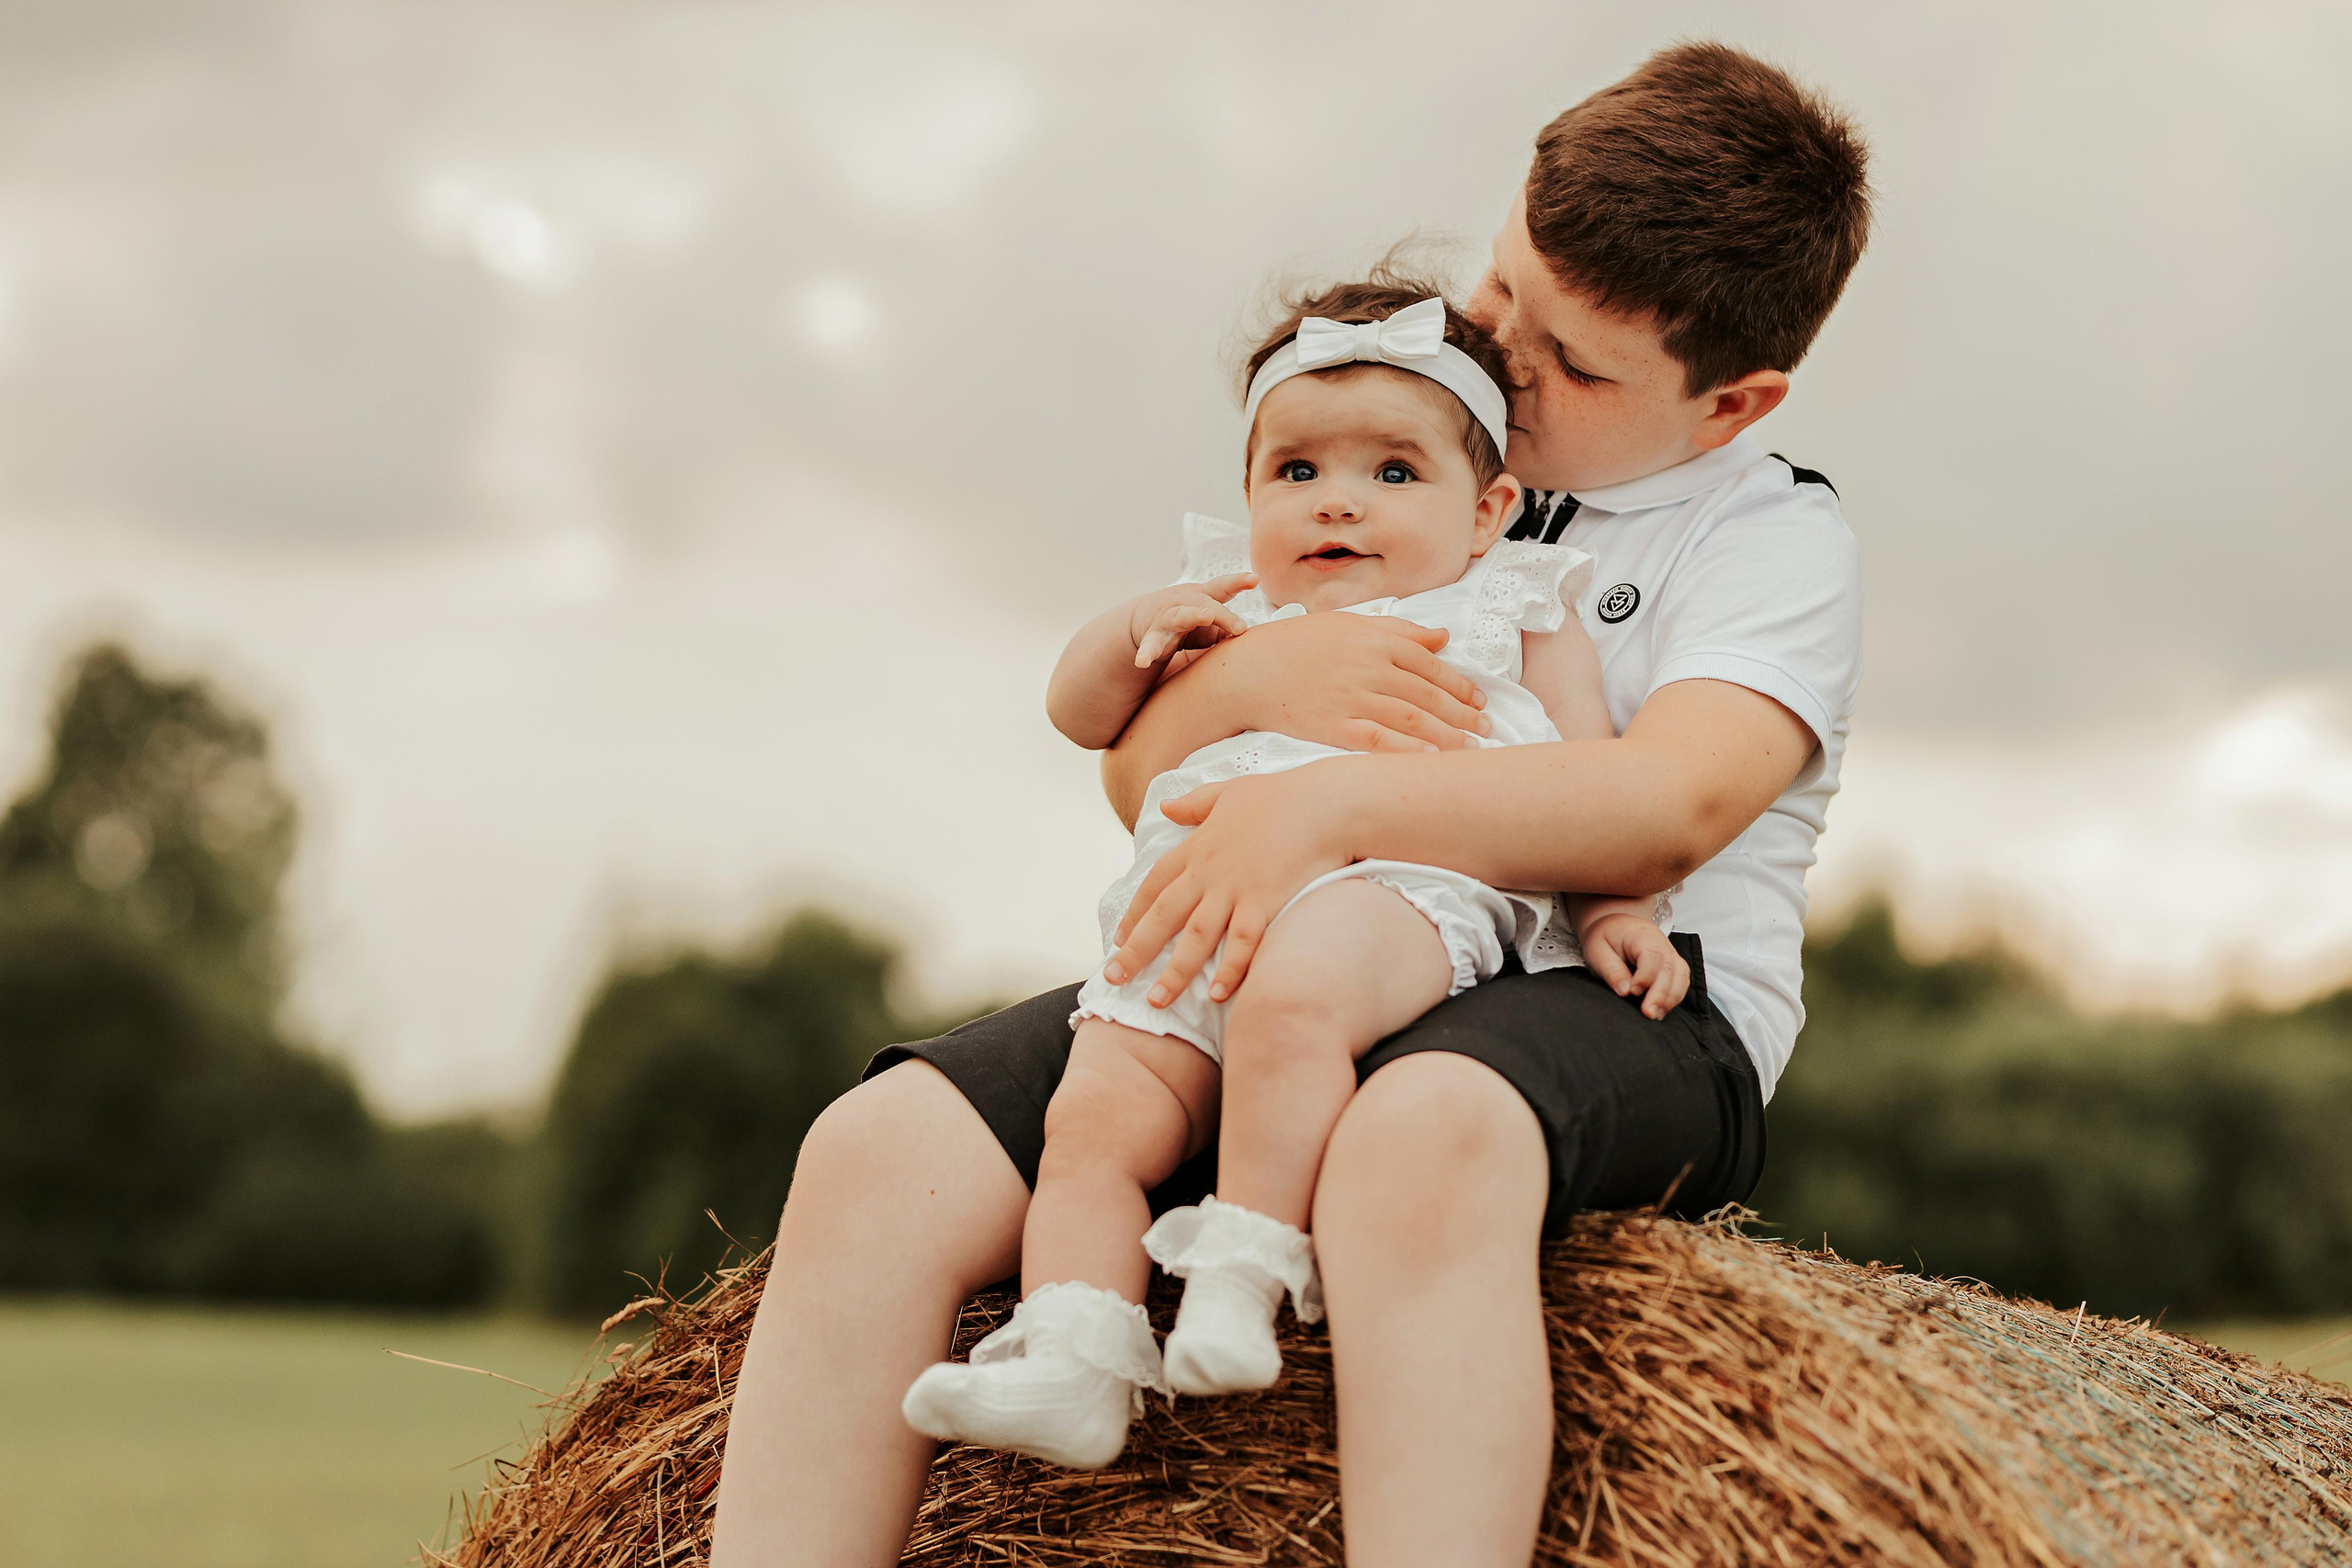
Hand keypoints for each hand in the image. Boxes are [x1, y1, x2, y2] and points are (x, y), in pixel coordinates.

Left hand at [1103, 765, 1358, 1005]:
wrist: (1324, 802)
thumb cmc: (1282, 795)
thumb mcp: (1229, 792)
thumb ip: (1195, 804)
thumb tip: (1165, 807)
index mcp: (1198, 847)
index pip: (1154, 884)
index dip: (1134, 912)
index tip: (1118, 938)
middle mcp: (1209, 872)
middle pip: (1163, 916)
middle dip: (1136, 950)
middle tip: (1113, 978)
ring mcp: (1236, 889)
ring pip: (1195, 937)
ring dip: (1175, 971)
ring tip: (1156, 1000)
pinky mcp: (1265, 902)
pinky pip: (1242, 943)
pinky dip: (1229, 969)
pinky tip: (1217, 995)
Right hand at [1129, 574, 1256, 667]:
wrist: (1143, 619)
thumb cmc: (1186, 620)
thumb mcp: (1207, 620)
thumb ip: (1226, 627)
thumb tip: (1248, 638)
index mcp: (1200, 597)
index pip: (1221, 587)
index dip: (1238, 581)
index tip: (1255, 579)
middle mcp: (1184, 603)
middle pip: (1205, 603)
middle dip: (1223, 614)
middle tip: (1241, 627)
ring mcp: (1166, 618)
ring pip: (1179, 616)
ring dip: (1193, 615)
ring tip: (1206, 617)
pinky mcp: (1153, 637)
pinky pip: (1150, 645)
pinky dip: (1146, 653)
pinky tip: (1142, 662)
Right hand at [1216, 610, 1491, 752]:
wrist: (1247, 671)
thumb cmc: (1296, 644)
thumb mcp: (1348, 623)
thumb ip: (1398, 629)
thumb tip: (1443, 636)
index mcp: (1374, 639)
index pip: (1430, 663)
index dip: (1459, 684)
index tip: (1480, 700)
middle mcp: (1369, 667)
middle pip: (1427, 693)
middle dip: (1462, 713)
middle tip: (1487, 728)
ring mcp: (1352, 697)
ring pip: (1411, 718)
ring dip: (1446, 735)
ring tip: (1470, 748)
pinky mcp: (1334, 726)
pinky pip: (1379, 740)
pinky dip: (1407, 750)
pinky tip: (1430, 760)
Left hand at [1580, 913, 1689, 1019]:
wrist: (1614, 926)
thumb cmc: (1605, 937)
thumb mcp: (1597, 951)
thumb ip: (1612, 970)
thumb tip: (1625, 992)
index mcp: (1641, 934)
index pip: (1652, 956)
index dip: (1645, 976)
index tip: (1633, 992)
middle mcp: (1662, 944)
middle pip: (1670, 969)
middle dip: (1660, 994)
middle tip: (1648, 1013)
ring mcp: (1671, 955)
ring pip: (1680, 977)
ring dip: (1670, 999)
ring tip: (1655, 1015)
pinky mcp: (1673, 966)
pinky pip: (1681, 982)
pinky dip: (1673, 998)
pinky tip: (1661, 1011)